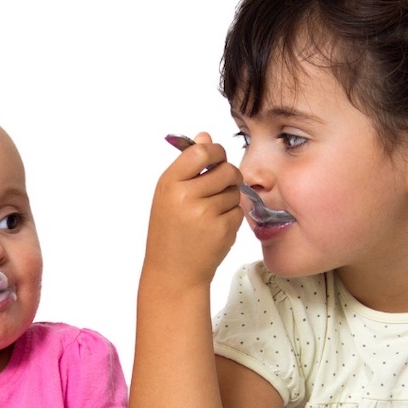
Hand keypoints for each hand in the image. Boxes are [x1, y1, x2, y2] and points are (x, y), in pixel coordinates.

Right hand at [144, 132, 243, 285]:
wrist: (173, 272)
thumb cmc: (170, 232)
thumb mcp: (170, 196)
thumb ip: (188, 167)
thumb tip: (205, 136)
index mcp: (169, 184)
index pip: (201, 152)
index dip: (215, 152)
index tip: (217, 158)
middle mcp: (185, 196)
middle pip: (226, 169)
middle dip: (229, 176)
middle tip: (220, 186)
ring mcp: (205, 214)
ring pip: (235, 191)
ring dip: (229, 199)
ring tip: (211, 213)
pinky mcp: (222, 230)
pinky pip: (238, 211)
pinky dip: (232, 217)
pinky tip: (215, 228)